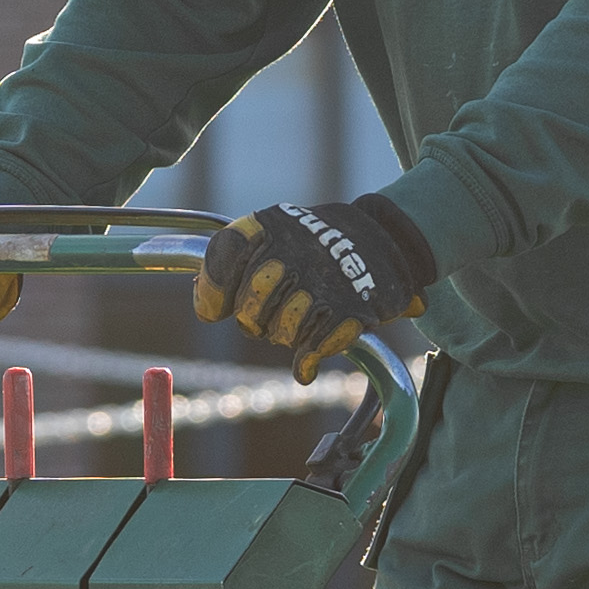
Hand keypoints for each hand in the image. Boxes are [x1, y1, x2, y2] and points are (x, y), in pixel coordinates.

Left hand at [195, 196, 434, 372]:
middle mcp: (296, 249)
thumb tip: (205, 305)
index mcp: (270, 225)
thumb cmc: (311, 247)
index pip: (226, 253)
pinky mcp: (353, 309)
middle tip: (270, 316)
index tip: (215, 310)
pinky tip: (307, 362)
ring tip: (298, 324)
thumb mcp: (271, 237)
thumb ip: (231, 264)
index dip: (214, 290)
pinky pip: (313, 348)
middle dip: (254, 321)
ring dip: (285, 337)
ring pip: (280, 333)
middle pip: (250, 308)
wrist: (383, 239)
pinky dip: (306, 361)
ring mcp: (325, 280)